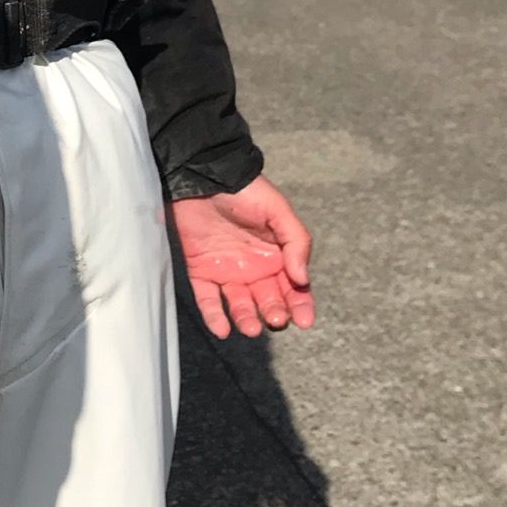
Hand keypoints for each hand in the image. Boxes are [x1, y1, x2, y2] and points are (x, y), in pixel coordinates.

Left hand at [167, 177, 314, 339]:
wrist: (204, 176)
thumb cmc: (246, 191)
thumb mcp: (278, 211)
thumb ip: (296, 242)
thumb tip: (302, 278)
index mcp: (277, 255)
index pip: (294, 287)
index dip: (301, 304)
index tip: (305, 321)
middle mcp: (255, 268)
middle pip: (269, 300)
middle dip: (275, 312)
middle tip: (276, 319)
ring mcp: (228, 272)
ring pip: (240, 305)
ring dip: (247, 319)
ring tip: (252, 328)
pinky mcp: (201, 272)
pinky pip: (209, 300)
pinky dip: (215, 316)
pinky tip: (223, 330)